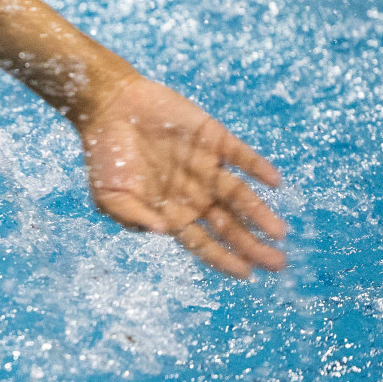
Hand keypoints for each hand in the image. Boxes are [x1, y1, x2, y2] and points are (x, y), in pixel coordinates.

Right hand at [78, 75, 287, 277]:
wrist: (109, 107)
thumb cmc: (104, 156)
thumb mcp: (107, 196)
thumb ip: (133, 217)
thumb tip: (163, 232)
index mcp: (171, 211)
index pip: (203, 241)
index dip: (224, 258)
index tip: (246, 274)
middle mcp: (194, 193)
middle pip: (229, 224)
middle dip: (252, 245)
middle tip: (277, 264)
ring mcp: (205, 166)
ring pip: (239, 195)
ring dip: (260, 213)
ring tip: (279, 232)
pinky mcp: (212, 138)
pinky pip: (241, 156)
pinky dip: (258, 168)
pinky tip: (274, 182)